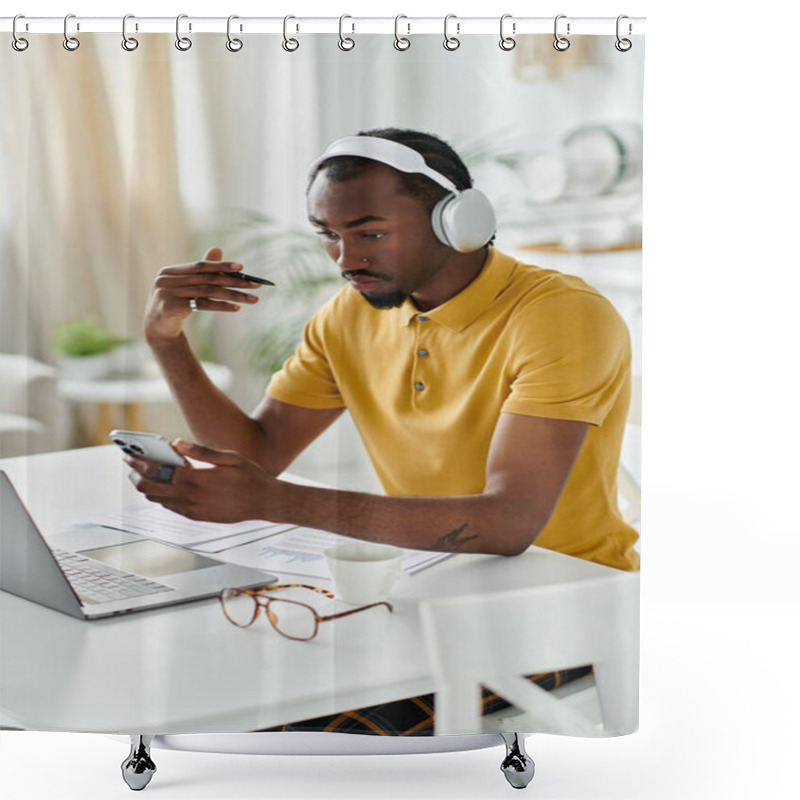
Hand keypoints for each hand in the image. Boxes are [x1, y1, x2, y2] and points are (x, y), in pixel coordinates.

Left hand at [125, 439, 281, 523]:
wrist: (264, 502)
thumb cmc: (250, 476)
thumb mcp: (229, 457)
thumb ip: (201, 451)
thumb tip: (176, 443)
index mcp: (197, 478)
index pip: (156, 470)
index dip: (138, 462)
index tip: (128, 454)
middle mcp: (191, 496)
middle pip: (149, 488)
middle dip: (135, 475)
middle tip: (131, 464)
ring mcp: (192, 509)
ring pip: (157, 499)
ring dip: (146, 486)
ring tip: (143, 474)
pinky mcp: (196, 517)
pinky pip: (170, 507)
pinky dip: (161, 496)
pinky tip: (164, 486)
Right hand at [144, 247, 261, 342]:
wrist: (157, 328)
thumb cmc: (175, 303)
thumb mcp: (187, 286)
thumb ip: (201, 270)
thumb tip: (218, 249)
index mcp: (170, 271)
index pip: (201, 266)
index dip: (221, 266)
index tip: (242, 268)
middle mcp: (166, 280)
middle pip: (207, 279)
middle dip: (234, 282)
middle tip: (255, 285)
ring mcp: (167, 294)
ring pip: (208, 293)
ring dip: (233, 295)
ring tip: (251, 299)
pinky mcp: (171, 308)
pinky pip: (203, 305)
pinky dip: (222, 306)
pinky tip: (236, 308)